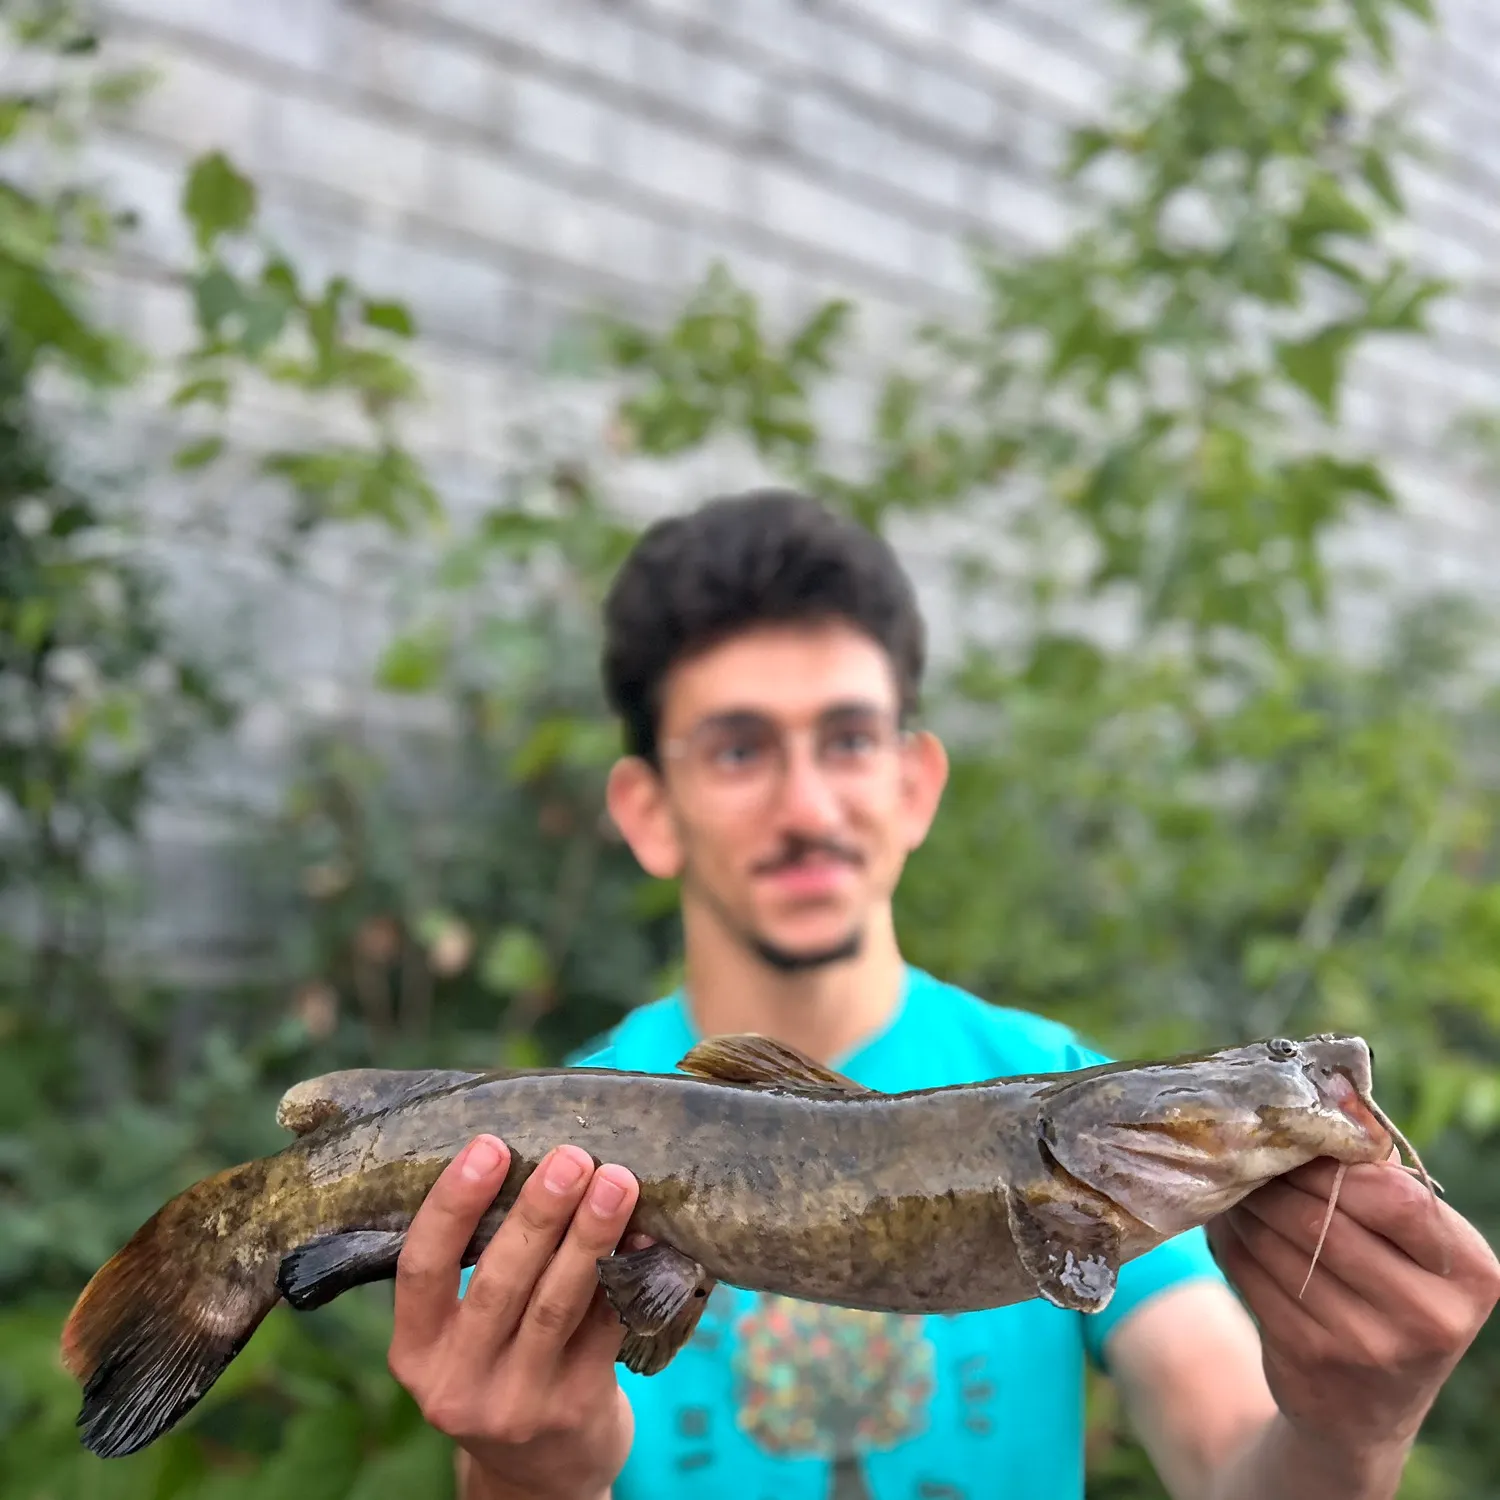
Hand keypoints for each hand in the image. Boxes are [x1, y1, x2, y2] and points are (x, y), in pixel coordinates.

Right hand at [386, 1134, 641, 1499]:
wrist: (538, 1475)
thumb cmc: (499, 1367)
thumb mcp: (462, 1335)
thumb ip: (478, 1267)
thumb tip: (532, 1156)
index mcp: (416, 1351)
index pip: (422, 1269)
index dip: (453, 1205)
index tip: (489, 1146)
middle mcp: (457, 1383)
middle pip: (500, 1283)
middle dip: (540, 1212)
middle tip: (572, 1156)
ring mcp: (517, 1402)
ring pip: (557, 1304)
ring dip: (591, 1236)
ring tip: (617, 1182)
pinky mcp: (576, 1409)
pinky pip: (607, 1328)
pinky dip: (629, 1276)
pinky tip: (647, 1237)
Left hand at [1206, 1156, 1499, 1467]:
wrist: (1366, 1408)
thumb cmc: (1390, 1296)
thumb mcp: (1411, 1248)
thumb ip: (1379, 1182)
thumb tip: (1329, 1092)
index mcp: (1471, 1272)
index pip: (1395, 1195)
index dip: (1335, 1164)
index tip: (1302, 1144)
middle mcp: (1431, 1316)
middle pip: (1323, 1217)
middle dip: (1276, 1180)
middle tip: (1248, 1156)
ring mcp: (1371, 1345)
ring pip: (1279, 1244)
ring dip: (1245, 1207)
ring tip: (1236, 1188)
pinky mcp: (1313, 1359)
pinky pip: (1253, 1276)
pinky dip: (1232, 1243)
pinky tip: (1229, 1227)